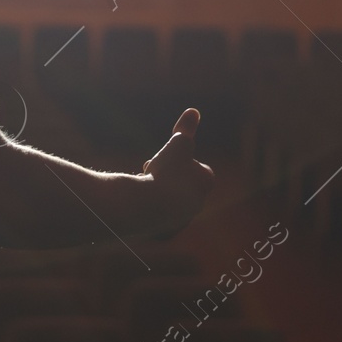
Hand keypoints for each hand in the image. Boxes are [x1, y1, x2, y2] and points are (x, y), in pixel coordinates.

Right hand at [141, 108, 214, 231]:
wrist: (144, 206)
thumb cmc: (165, 172)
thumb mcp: (177, 144)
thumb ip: (185, 129)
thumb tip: (194, 110)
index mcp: (205, 184)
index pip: (197, 166)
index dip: (180, 159)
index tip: (169, 159)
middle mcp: (196, 205)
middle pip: (180, 183)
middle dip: (167, 175)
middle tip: (153, 170)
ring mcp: (179, 220)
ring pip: (167, 199)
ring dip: (155, 190)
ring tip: (144, 185)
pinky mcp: (161, 232)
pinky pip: (153, 215)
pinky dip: (145, 206)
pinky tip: (137, 202)